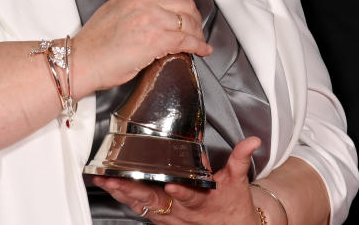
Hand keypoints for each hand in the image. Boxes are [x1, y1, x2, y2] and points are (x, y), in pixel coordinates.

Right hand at [71, 0, 210, 91]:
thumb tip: (154, 7)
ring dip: (197, 33)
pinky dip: (199, 46)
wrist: (82, 60)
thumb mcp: (114, 8)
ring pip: (189, 21)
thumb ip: (136, 3)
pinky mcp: (156, 40)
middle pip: (185, 2)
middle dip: (194, 17)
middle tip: (194, 27)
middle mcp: (146, 2)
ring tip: (198, 40)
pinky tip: (201, 51)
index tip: (188, 4)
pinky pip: (187, 40)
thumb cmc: (94, 42)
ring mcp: (152, 20)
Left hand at [94, 137, 261, 223]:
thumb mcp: (238, 180)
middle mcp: (183, 212)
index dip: (179, 191)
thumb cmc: (233, 204)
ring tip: (106, 182)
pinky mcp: (163, 220)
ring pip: (144, 206)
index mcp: (202, 200)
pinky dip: (126, 200)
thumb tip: (252, 141)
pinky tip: (113, 190)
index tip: (170, 183)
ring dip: (124, 195)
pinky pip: (141, 210)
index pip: (190, 195)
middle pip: (156, 202)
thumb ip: (240, 158)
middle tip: (116, 180)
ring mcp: (170, 218)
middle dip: (134, 191)